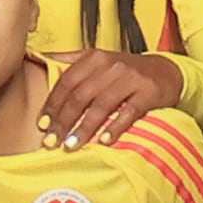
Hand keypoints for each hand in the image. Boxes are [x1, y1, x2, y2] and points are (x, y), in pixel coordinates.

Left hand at [38, 49, 182, 148]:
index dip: (53, 104)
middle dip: (63, 121)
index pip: (67, 82)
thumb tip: (37, 57)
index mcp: (94, 58)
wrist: (165, 71)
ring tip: (71, 145)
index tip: (42, 125)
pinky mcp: (148, 92)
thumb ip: (70, 61)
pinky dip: (115, 127)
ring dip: (84, 128)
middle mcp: (111, 66)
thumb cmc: (124, 71)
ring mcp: (131, 79)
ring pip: (101, 105)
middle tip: (51, 142)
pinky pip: (129, 112)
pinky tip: (104, 141)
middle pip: (80, 96)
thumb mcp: (98, 59)